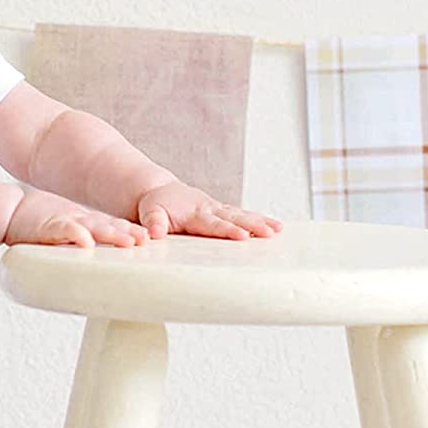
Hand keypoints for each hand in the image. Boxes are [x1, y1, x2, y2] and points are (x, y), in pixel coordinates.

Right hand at [5, 188, 149, 248]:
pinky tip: (87, 241)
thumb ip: (84, 239)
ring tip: (128, 241)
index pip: (114, 226)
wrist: (12, 211)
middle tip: (147, 241)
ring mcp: (67, 222)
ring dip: (112, 234)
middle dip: (129, 233)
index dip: (132, 231)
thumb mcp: (68, 229)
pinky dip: (77, 235)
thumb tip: (101, 251)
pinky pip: (66, 231)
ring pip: (94, 227)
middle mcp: (81, 222)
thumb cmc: (39, 223)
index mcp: (86, 223)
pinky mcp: (50, 227)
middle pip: (110, 226)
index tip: (151, 240)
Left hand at [136, 181, 282, 239]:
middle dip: (253, 225)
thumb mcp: (149, 212)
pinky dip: (259, 219)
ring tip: (278, 230)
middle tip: (270, 232)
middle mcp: (209, 209)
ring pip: (242, 214)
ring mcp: (218, 208)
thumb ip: (153, 222)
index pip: (213, 224)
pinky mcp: (222, 211)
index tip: (243, 236)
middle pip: (234, 217)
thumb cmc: (155, 206)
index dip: (227, 230)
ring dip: (260, 221)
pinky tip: (275, 227)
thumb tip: (154, 234)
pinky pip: (242, 214)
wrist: (160, 191)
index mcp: (193, 213)